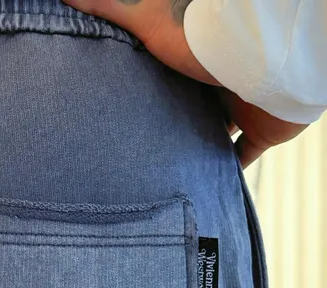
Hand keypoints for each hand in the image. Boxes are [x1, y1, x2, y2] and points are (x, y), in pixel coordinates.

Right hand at [63, 0, 309, 166]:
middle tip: (141, 147)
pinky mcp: (262, 129)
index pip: (171, 76)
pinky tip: (206, 184)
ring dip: (196, 147)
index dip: (152, 90)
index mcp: (195, 58)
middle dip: (172, 123)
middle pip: (192, 106)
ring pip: (216, 131)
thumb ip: (110, 7)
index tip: (126, 108)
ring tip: (164, 171)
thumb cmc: (206, 38)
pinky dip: (228, 170)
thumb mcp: (147, 21)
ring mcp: (243, 106)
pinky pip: (244, 155)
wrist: (264, 59)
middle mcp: (218, 80)